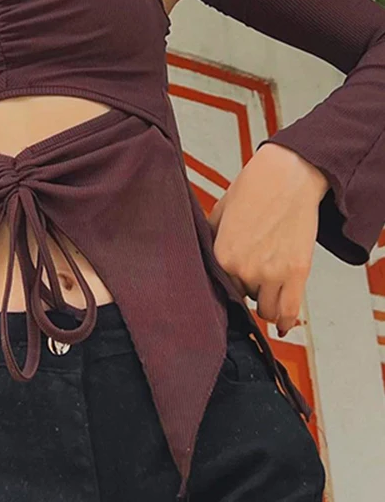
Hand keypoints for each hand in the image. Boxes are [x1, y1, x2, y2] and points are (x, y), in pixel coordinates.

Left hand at [207, 143, 329, 336]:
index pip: (221, 288)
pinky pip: (288, 310)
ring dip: (267, 301)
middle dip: (248, 289)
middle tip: (255, 274)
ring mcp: (271, 273)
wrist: (287, 176)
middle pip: (244, 298)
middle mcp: (244, 269)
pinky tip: (284, 325)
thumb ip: (212, 244)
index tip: (230, 287)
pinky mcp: (297, 272)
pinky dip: (286, 321)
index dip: (228, 285)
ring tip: (270, 286)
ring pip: (266, 309)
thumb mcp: (219, 216)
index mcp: (221, 256)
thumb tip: (203, 263)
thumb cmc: (254, 190)